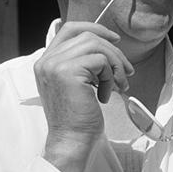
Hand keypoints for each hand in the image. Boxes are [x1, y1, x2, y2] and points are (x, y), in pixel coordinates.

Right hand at [34, 22, 133, 171]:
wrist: (71, 142)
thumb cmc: (78, 119)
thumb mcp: (77, 84)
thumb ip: (82, 64)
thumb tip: (109, 45)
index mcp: (46, 62)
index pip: (70, 29)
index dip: (95, 29)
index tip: (115, 40)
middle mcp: (47, 61)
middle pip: (87, 36)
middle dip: (113, 51)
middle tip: (126, 71)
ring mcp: (55, 65)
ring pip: (96, 46)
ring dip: (114, 64)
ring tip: (118, 85)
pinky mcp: (68, 72)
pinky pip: (100, 61)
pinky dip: (109, 76)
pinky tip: (105, 95)